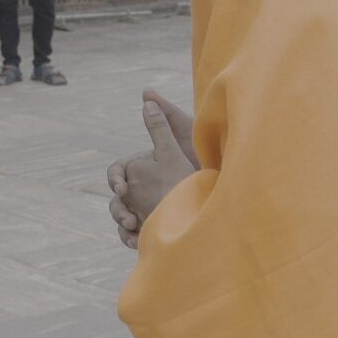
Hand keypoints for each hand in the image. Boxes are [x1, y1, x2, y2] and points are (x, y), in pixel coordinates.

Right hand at [107, 91, 198, 247]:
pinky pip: (136, 235)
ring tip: (134, 232)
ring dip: (123, 226)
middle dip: (118, 209)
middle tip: (128, 218)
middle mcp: (142, 188)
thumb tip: (147, 93)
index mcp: (144, 167)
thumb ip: (162, 119)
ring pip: (123, 218)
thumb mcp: (181, 140)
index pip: (118, 173)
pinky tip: (140, 243)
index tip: (122, 189)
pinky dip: (134, 239)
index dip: (115, 180)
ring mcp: (147, 207)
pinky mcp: (155, 225)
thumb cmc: (202, 159)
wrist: (221, 190)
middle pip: (117, 199)